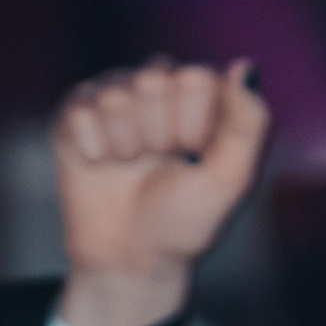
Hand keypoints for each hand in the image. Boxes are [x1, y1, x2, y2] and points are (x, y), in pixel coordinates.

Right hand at [53, 56, 270, 325]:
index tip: (194, 158)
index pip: (196, 78)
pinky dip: (93, 149)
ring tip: (130, 168)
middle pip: (153, 79)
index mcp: (198, 97)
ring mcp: (114, 98)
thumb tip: (244, 65)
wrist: (131, 260)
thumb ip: (249, 123)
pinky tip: (100, 165)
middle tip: (160, 164)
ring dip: (126, 145)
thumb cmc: (184, 222)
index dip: (194, 126)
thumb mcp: (231, 180)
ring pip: (116, 96)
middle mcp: (156, 89)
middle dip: (159, 135)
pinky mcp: (76, 114)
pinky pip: (81, 111)